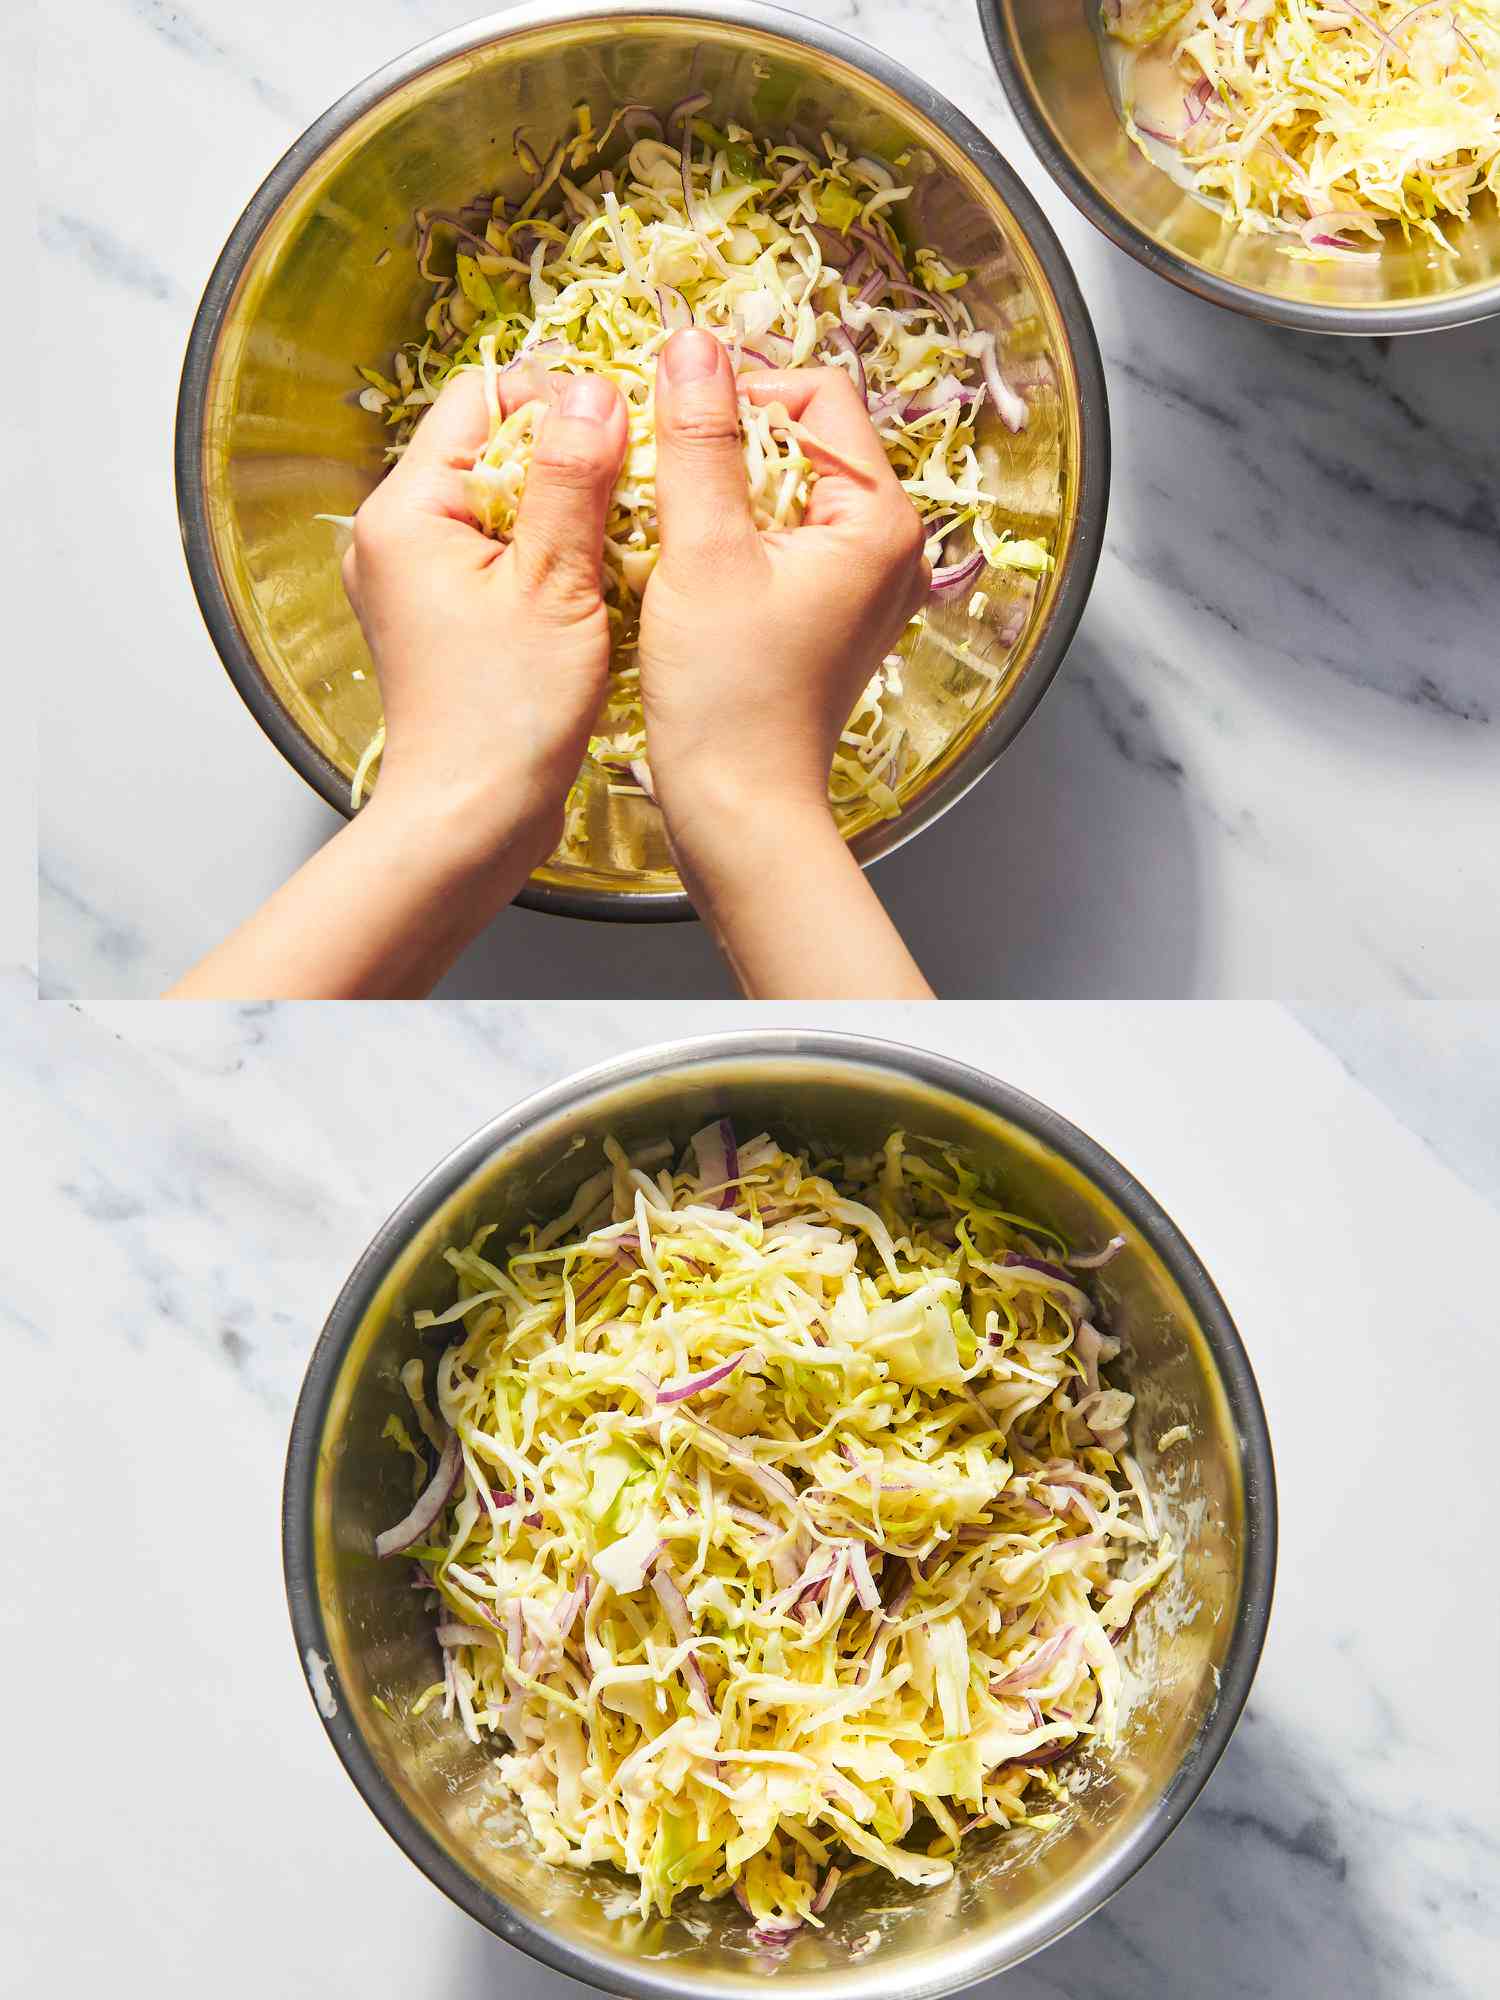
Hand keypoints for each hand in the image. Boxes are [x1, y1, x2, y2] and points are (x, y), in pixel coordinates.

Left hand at [342, 363, 626, 870]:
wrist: (470, 822)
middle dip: (572, 459)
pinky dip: (553, 560)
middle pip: (496, 449)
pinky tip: (595, 588)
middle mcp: (396, 535)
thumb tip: (593, 389)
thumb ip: (573, 477)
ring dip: (569, 513)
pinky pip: (504, 557)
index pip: (483, 398)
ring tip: (619, 543)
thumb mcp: (555, 584)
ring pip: (507, 505)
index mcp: (407, 510)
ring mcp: (416, 579)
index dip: (560, 400)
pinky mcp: (444, 619)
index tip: (626, 429)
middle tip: (636, 488)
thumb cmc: (506, 718)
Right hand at [637, 328, 928, 872]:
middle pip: (803, 438)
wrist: (740, 810)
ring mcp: (864, 582)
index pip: (816, 393)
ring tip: (671, 528)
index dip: (739, 393)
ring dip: (722, 491)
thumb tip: (690, 344)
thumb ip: (698, 441)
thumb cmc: (727, 698)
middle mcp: (890, 544)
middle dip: (726, 443)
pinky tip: (688, 567)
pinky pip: (782, 540)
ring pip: (786, 489)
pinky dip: (733, 537)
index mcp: (880, 516)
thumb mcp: (703, 553)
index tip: (674, 427)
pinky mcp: (831, 614)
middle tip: (661, 477)